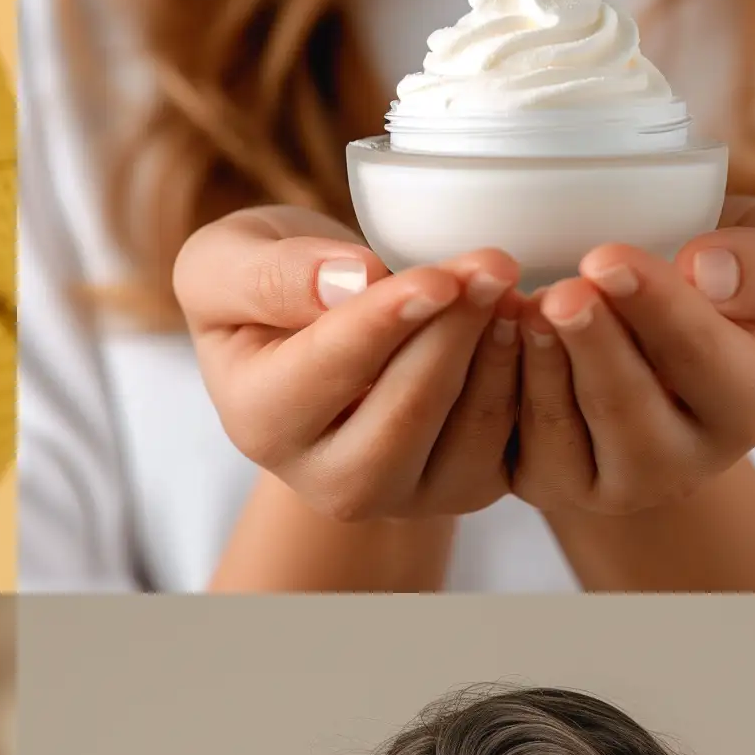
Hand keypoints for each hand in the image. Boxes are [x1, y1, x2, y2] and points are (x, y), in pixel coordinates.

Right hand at [176, 206, 522, 520]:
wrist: (317, 335)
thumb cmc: (269, 288)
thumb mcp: (229, 260)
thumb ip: (268, 273)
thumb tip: (346, 282)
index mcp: (258, 422)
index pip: (325, 373)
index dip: (384, 324)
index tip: (439, 277)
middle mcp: (325, 480)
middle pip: (403, 415)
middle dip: (452, 336)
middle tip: (494, 264)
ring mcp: (398, 495)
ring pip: (464, 435)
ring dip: (498, 355)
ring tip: (510, 285)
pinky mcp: (460, 489)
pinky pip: (507, 445)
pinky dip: (525, 380)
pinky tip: (526, 319)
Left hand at [512, 198, 754, 517]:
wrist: (661, 326)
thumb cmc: (730, 276)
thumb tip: (707, 273)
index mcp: (751, 404)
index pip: (702, 359)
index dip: (654, 308)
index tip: (607, 257)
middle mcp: (684, 463)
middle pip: (627, 409)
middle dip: (591, 347)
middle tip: (559, 292)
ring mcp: (609, 482)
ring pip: (560, 432)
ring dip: (536, 365)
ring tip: (520, 306)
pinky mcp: (545, 481)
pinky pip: (510, 444)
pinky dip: (496, 384)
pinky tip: (489, 330)